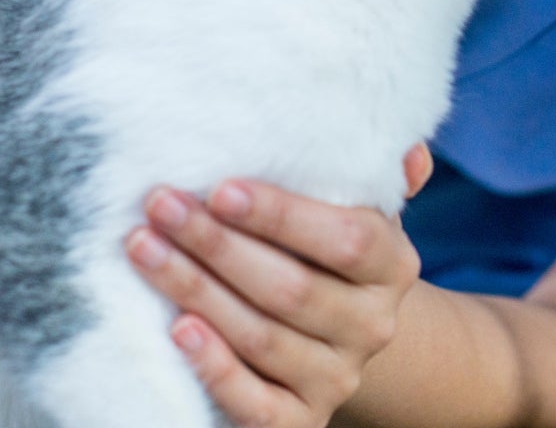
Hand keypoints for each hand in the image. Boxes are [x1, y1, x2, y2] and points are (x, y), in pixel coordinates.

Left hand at [127, 145, 434, 427]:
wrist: (333, 339)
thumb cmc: (324, 255)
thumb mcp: (353, 212)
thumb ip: (372, 177)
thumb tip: (410, 153)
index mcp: (392, 267)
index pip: (346, 239)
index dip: (281, 216)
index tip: (220, 189)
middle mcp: (372, 326)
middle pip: (292, 289)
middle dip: (217, 245)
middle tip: (161, 206)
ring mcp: (337, 377)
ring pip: (262, 338)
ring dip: (196, 290)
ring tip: (144, 248)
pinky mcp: (300, 419)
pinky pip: (256, 403)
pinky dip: (215, 368)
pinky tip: (178, 330)